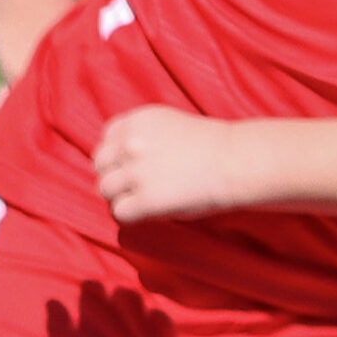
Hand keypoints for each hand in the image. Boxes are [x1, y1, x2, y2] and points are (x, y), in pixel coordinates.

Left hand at [92, 107, 245, 223]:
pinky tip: (146, 213)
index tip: (130, 166)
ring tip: (142, 201)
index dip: (116, 156)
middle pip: (100, 165)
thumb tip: (116, 164)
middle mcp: (131, 144)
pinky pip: (119, 212)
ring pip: (105, 189)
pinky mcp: (144, 200)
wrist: (236, 162)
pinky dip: (129, 215)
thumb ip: (141, 137)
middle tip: (134, 187)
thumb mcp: (170, 126)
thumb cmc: (211, 146)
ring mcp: (136, 172)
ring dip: (120, 197)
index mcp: (137, 121)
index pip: (106, 139)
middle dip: (114, 176)